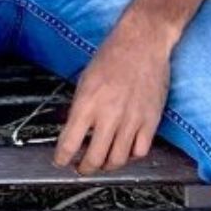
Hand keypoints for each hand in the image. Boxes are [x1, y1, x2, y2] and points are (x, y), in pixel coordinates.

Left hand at [54, 20, 172, 175]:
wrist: (142, 42)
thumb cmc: (112, 55)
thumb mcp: (85, 79)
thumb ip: (79, 106)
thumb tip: (70, 128)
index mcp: (87, 103)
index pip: (70, 142)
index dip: (62, 158)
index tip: (59, 162)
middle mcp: (109, 115)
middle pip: (94, 158)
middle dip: (84, 169)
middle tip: (80, 168)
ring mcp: (132, 120)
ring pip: (118, 160)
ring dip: (106, 166)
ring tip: (101, 163)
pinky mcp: (151, 120)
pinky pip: (140, 151)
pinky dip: (130, 157)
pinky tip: (124, 151)